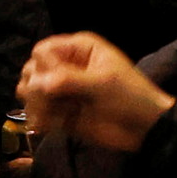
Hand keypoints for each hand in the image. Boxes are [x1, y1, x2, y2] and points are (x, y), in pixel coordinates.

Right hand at [16, 29, 175, 153]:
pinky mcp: (61, 112)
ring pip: (31, 91)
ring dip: (35, 104)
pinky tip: (46, 126)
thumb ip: (68, 80)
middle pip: (33, 69)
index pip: (43, 50)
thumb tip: (35, 83)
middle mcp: (67, 65)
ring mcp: (62, 90)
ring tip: (49, 116)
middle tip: (49, 101)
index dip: (44, 67)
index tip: (54, 83)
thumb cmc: (130, 97)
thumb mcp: (103, 83)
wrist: (145, 129)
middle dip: (35, 86)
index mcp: (79, 49)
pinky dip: (39, 119)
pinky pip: (39, 112)